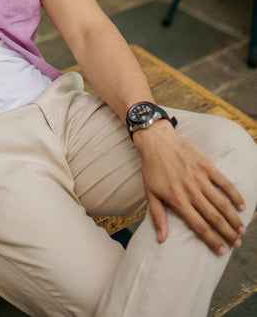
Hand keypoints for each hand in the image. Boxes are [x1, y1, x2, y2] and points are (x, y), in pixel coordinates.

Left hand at [134, 121, 245, 255]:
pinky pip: (224, 182)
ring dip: (233, 217)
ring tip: (241, 230)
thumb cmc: (152, 168)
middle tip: (237, 244)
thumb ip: (157, 217)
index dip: (212, 240)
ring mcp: (200, 177)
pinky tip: (242, 205)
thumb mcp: (150, 193)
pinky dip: (234, 194)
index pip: (199, 226)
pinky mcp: (206, 165)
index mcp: (177, 200)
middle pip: (213, 217)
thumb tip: (162, 240)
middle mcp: (191, 191)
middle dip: (227, 233)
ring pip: (221, 202)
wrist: (156, 141)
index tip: (222, 251)